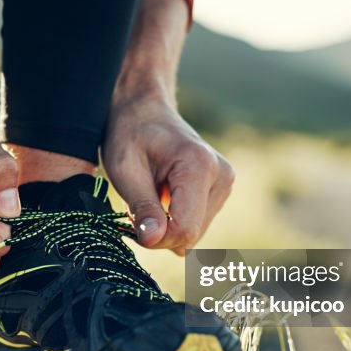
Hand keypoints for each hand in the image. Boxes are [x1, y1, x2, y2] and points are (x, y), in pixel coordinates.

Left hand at [103, 95, 233, 254]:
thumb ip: (142, 206)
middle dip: (160, 233)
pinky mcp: (221, 190)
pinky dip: (174, 221)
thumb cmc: (130, 134)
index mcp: (199, 166)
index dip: (156, 237)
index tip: (131, 225)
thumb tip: (153, 241)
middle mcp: (221, 175)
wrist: (144, 110)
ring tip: (148, 198)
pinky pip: (196, 224)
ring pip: (194, 233)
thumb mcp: (124, 170)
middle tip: (135, 209)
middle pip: (191, 234)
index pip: (185, 228)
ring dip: (166, 227)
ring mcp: (225, 183)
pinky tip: (161, 199)